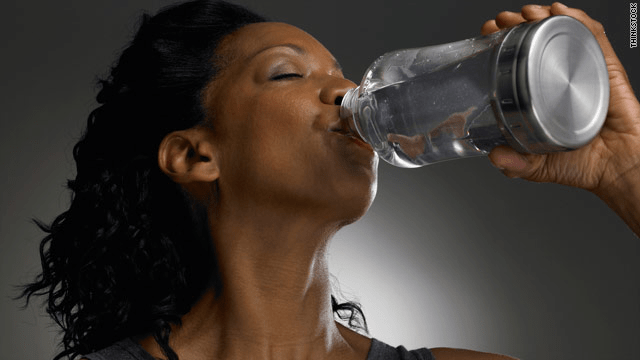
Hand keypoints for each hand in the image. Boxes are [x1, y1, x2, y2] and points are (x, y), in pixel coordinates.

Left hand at [481, 3, 639, 194]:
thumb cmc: (583, 165)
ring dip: (544, 16)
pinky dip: (578, 20)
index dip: (501, 44)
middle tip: (503, 20)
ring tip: (527, 13)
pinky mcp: (607, 70)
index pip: (517, 62)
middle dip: (518, 24)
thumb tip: (495, 156)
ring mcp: (584, 72)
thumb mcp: (538, 166)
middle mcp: (560, 81)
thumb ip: (516, 164)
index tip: (488, 34)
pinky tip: (562, 11)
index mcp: (541, 97)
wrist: (619, 168)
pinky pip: (595, 39)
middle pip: (537, 42)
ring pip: (564, 34)